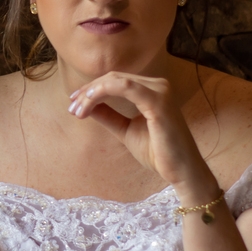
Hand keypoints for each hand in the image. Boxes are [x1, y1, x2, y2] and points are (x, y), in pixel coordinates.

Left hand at [67, 72, 215, 198]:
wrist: (180, 171)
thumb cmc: (158, 152)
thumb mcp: (125, 130)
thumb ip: (108, 116)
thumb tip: (86, 105)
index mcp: (152, 89)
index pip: (115, 81)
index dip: (91, 89)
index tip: (73, 104)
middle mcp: (158, 85)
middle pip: (113, 78)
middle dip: (87, 91)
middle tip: (71, 107)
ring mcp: (160, 91)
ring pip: (115, 81)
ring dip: (91, 93)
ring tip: (76, 110)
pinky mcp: (158, 101)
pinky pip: (124, 87)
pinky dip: (102, 93)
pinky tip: (87, 105)